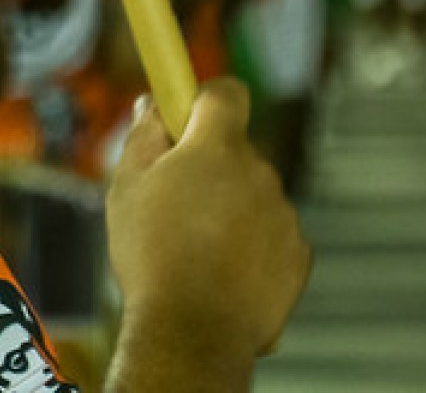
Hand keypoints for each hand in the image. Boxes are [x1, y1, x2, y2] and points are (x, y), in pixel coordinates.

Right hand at [107, 79, 310, 379]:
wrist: (192, 332)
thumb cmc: (151, 254)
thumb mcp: (126, 187)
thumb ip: (143, 137)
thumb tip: (151, 106)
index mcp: (217, 148)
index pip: (226, 93)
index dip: (204, 99)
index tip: (185, 117)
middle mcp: (260, 173)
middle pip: (236, 153)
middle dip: (210, 169)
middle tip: (175, 204)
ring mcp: (285, 216)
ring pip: (254, 197)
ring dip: (231, 211)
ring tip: (196, 251)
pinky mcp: (299, 256)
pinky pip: (273, 236)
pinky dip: (252, 247)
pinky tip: (221, 274)